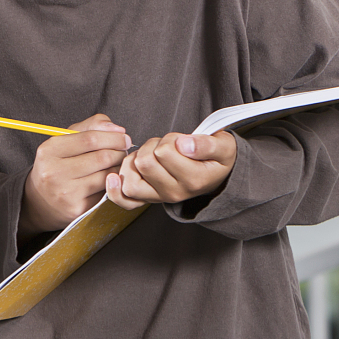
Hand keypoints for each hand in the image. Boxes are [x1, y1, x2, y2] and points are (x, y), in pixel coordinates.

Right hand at [21, 114, 130, 234]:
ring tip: (115, 165)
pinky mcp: (77, 208)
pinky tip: (108, 181)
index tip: (124, 138)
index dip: (113, 137)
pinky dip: (112, 184)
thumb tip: (118, 130)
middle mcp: (54, 172)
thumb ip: (91, 127)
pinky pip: (105, 192)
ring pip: (107, 175)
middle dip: (119, 153)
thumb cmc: (57, 166)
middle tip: (122, 153)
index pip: (90, 139)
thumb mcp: (65, 141)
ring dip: (117, 168)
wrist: (40, 201)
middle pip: (102, 157)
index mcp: (49, 151)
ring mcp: (65, 192)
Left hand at [109, 131, 237, 206]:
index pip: (164, 152)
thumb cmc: (216, 157)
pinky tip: (116, 175)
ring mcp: (158, 198)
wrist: (215, 174)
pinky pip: (122, 198)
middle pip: (144, 162)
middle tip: (167, 147)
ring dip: (136, 159)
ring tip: (153, 156)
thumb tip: (184, 145)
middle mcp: (174, 193)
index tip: (182, 142)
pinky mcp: (146, 199)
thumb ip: (207, 144)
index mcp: (193, 180)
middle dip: (152, 147)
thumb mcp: (223, 146)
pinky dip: (116, 185)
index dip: (170, 140)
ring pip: (130, 175)